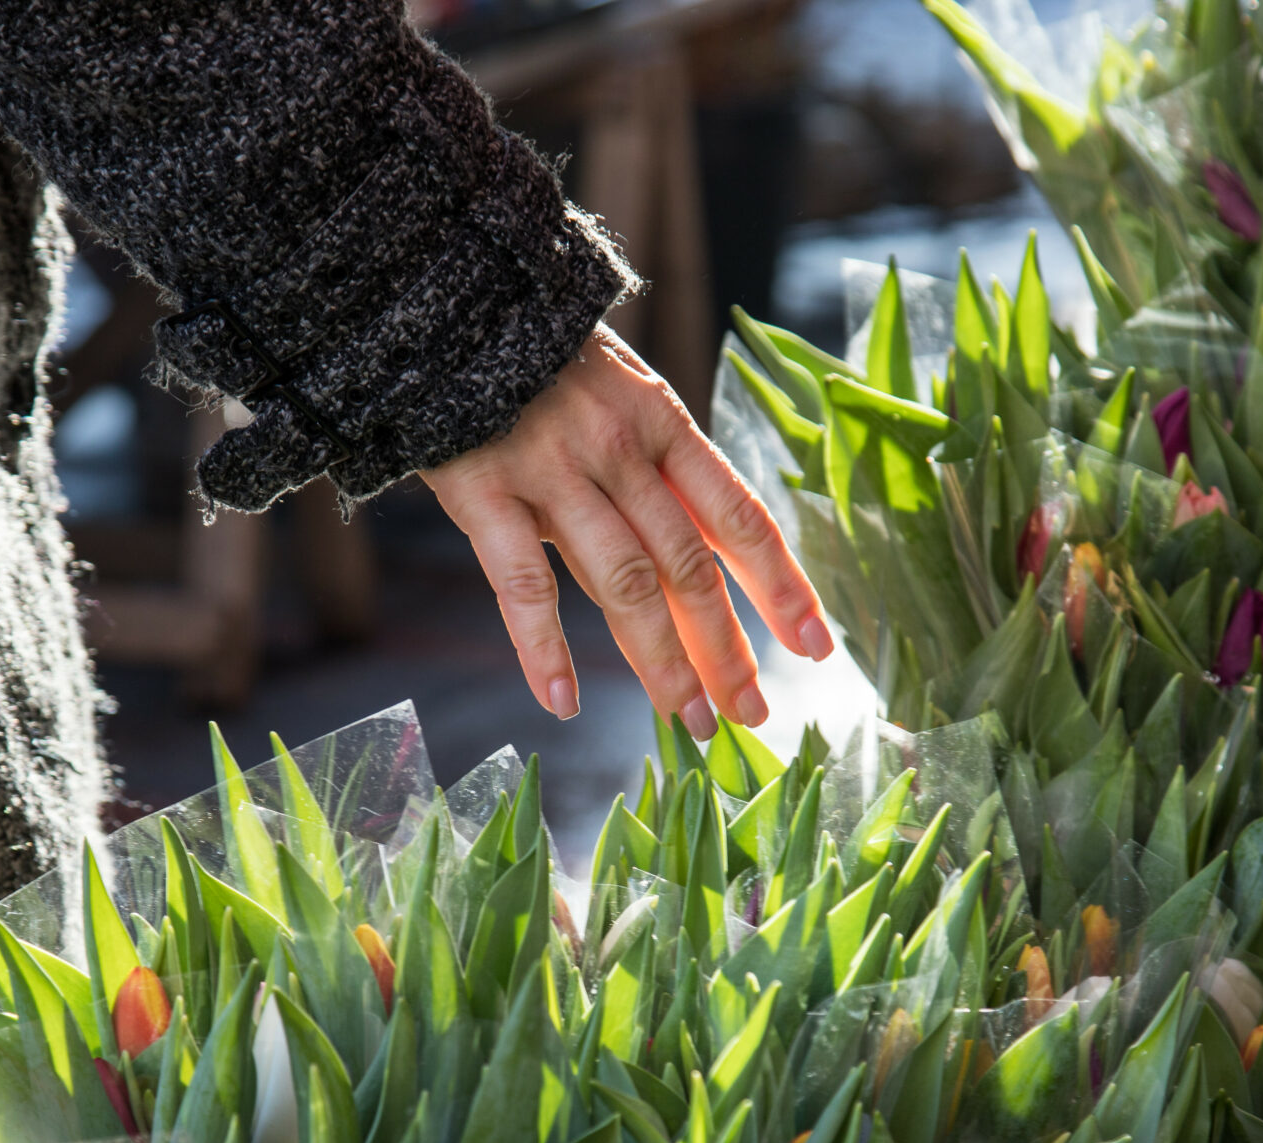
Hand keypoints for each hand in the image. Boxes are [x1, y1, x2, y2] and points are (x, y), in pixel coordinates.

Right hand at [422, 324, 830, 739]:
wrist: (449, 302)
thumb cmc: (542, 364)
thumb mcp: (622, 393)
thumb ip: (660, 467)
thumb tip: (715, 554)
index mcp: (663, 422)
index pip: (739, 516)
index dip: (781, 584)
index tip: (814, 646)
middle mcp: (618, 449)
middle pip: (688, 565)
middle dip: (725, 647)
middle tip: (749, 713)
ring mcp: (552, 472)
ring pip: (622, 583)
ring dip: (660, 660)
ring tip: (687, 719)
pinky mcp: (485, 492)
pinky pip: (522, 584)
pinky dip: (544, 648)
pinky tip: (561, 702)